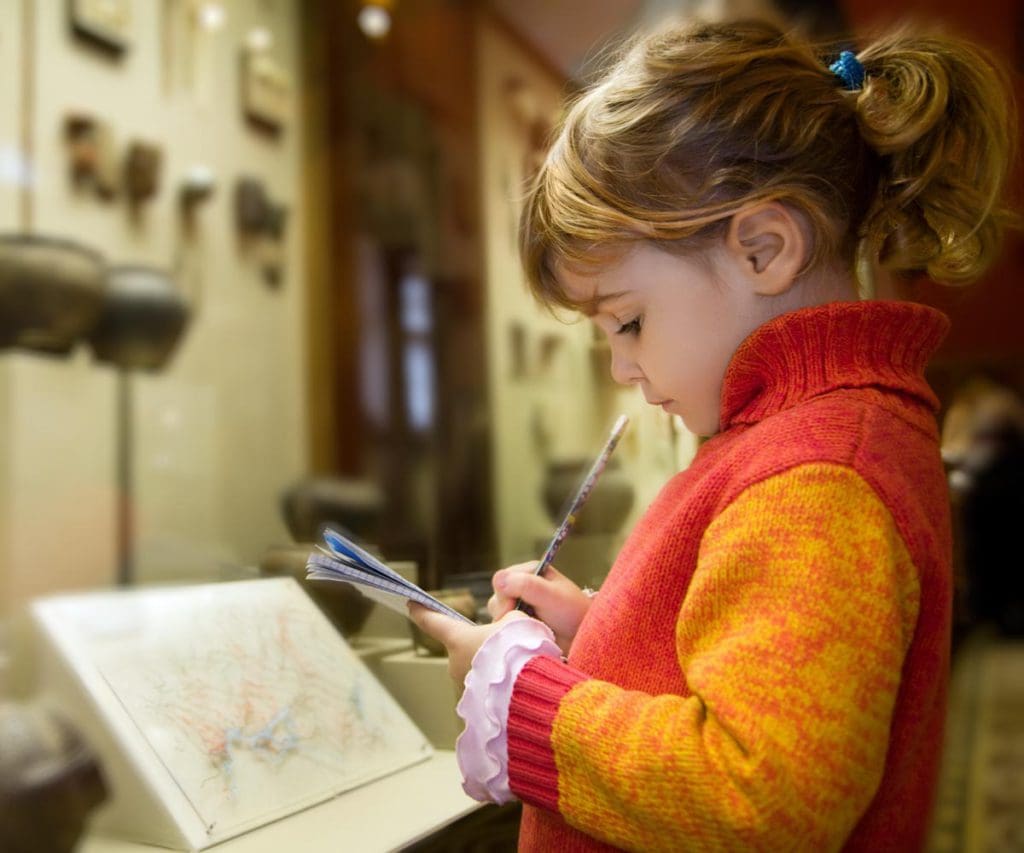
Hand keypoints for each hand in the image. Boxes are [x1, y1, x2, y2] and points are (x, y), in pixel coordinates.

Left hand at [407, 605, 530, 685]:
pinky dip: (496, 682)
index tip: (411, 605)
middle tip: (507, 644)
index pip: (432, 622)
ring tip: (516, 665)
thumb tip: (505, 621)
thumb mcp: (515, 620)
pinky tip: (515, 682)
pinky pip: (485, 686)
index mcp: (458, 639)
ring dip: (490, 665)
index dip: (421, 611)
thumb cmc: (519, 651)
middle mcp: (454, 663)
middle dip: (481, 644)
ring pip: (476, 668)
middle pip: (463, 646)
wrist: (529, 691)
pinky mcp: (476, 705)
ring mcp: (463, 686)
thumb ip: (506, 617)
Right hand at [488, 562, 592, 654]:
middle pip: (497, 597)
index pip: (501, 579)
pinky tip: (525, 635)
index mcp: (531, 571)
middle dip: (507, 611)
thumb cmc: (573, 613)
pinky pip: (503, 626)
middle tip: (525, 621)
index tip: (516, 609)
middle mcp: (523, 586)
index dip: (505, 596)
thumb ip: (526, 585)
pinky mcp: (520, 622)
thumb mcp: (551, 595)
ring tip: (529, 629)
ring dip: (510, 623)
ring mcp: (521, 605)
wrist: (584, 637)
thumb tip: (499, 580)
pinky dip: (511, 631)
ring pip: (498, 613)